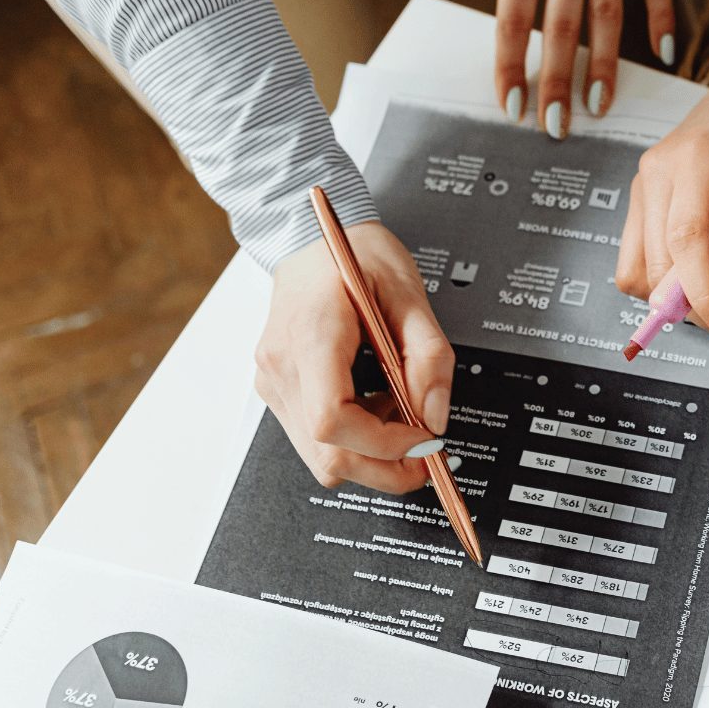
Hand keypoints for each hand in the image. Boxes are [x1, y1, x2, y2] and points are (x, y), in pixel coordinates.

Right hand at [254, 223, 455, 492]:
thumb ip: (429, 357)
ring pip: (320, 456)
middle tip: (427, 451)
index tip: (423, 436)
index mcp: (311, 336)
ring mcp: (275, 382)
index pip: (333, 420)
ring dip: (371, 452)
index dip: (384, 443)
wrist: (310, 239)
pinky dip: (355, 437)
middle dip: (384, 468)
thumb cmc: (354, 256)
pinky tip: (377, 403)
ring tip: (399, 410)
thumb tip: (434, 416)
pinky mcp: (280, 390)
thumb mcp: (409, 293)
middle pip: (326, 454)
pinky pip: (316, 436)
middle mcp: (282, 367)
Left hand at [464, 0, 674, 138]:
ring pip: (608, 19)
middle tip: (555, 125)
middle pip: (560, 31)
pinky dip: (664, 20)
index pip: (512, 19)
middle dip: (556, 84)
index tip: (511, 103)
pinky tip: (663, 54)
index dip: (510, 66)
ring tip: (599, 106)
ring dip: (604, 69)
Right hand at [616, 63, 708, 354]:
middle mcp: (658, 171)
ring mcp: (642, 185)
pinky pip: (640, 260)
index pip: (689, 241)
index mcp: (701, 157)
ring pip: (639, 274)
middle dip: (704, 313)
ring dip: (683, 301)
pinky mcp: (640, 198)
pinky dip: (673, 282)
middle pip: (658, 270)